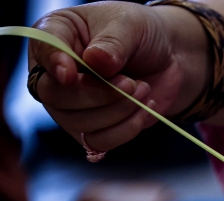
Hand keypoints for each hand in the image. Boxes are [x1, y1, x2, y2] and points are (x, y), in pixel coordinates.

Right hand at [29, 1, 208, 151]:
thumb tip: (95, 61)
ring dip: (118, 112)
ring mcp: (71, 104)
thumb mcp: (129, 25)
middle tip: (130, 82)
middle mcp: (55, 72)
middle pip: (55, 97)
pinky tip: (144, 109)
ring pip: (79, 124)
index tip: (70, 73)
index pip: (43, 51)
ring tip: (143, 89)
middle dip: (98, 94)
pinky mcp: (93, 127)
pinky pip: (99, 142)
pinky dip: (126, 129)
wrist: (169, 57)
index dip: (54, 64)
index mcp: (56, 34)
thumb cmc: (141, 33)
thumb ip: (112, 42)